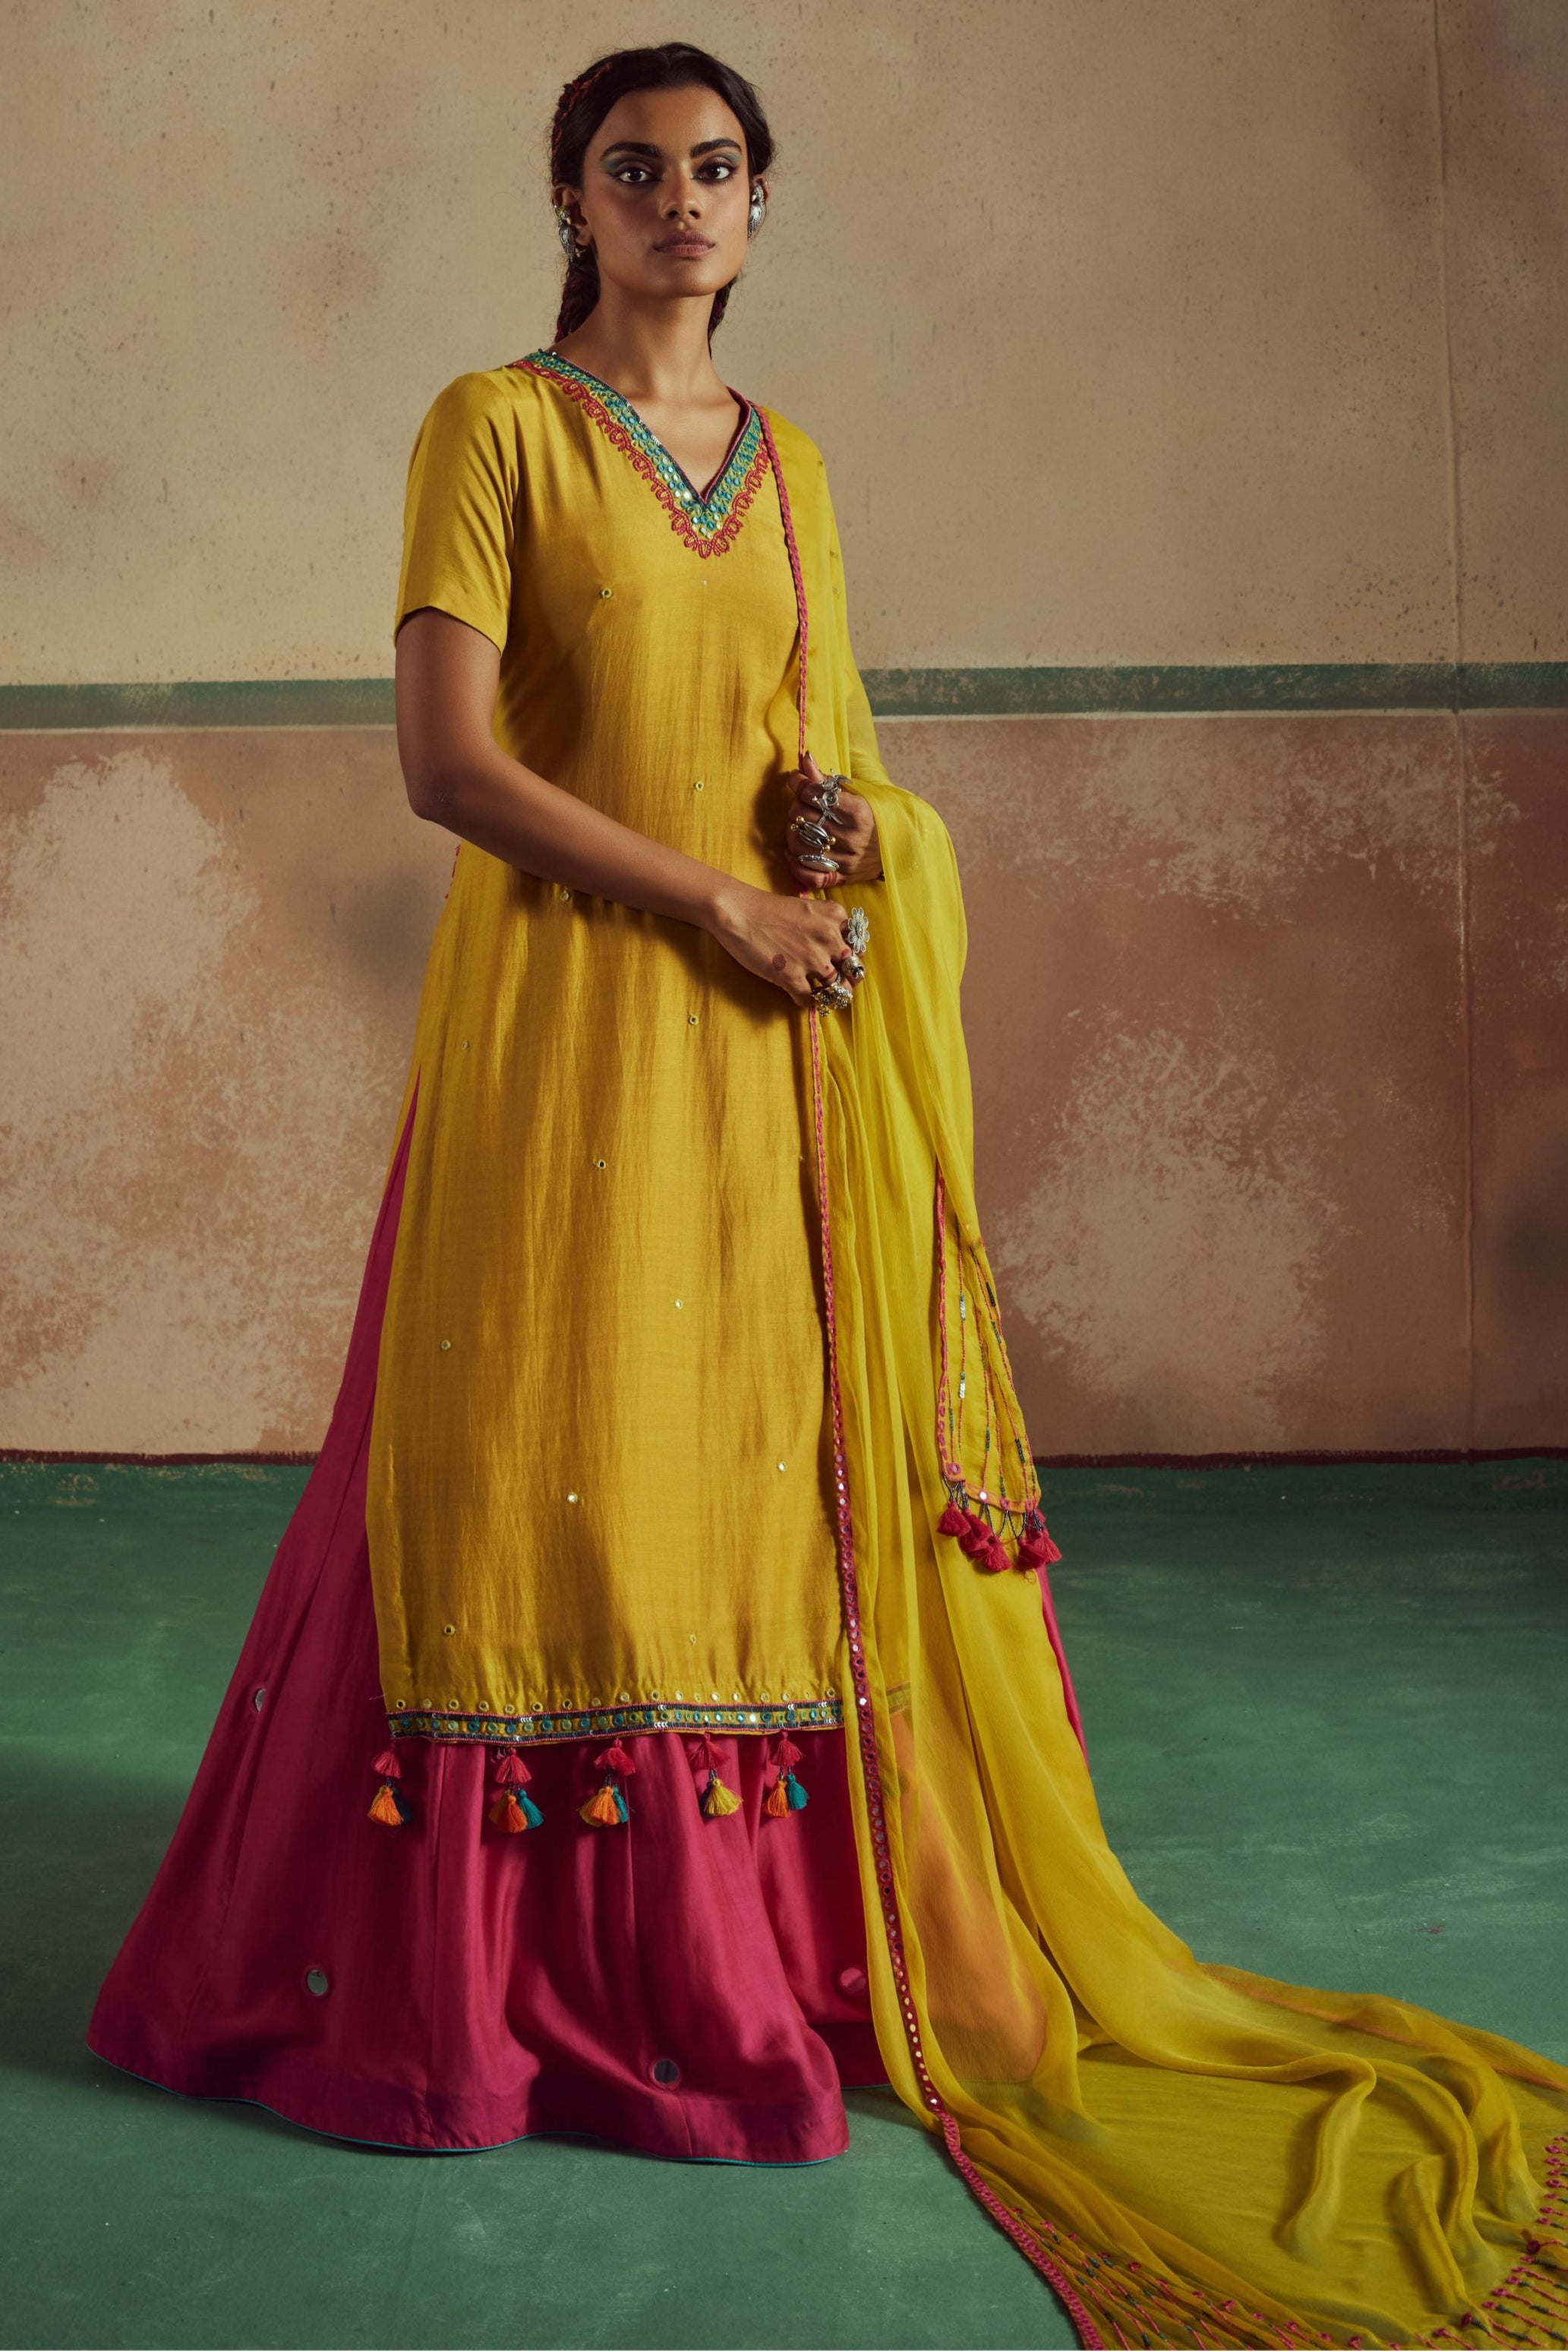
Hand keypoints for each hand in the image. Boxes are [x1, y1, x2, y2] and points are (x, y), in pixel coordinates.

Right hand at [706, 878, 865, 1009]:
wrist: (738, 911)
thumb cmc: (768, 909)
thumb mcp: (808, 908)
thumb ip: (826, 925)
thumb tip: (837, 949)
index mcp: (835, 918)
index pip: (859, 946)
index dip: (850, 958)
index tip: (841, 964)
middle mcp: (829, 938)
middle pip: (853, 971)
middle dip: (847, 980)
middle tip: (835, 984)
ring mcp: (812, 959)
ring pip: (836, 989)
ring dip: (828, 994)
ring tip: (818, 992)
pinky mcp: (791, 976)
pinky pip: (808, 999)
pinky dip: (804, 1000)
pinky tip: (796, 993)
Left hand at [781, 752, 881, 889]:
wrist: (902, 846)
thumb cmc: (875, 815)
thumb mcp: (857, 793)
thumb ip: (826, 779)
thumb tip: (805, 758)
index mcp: (857, 812)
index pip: (813, 794)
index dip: (800, 784)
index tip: (798, 780)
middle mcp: (850, 837)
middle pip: (801, 816)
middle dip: (797, 805)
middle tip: (803, 804)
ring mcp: (844, 860)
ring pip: (798, 844)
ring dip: (792, 832)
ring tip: (800, 825)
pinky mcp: (840, 877)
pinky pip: (808, 875)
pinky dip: (795, 863)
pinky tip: (793, 852)